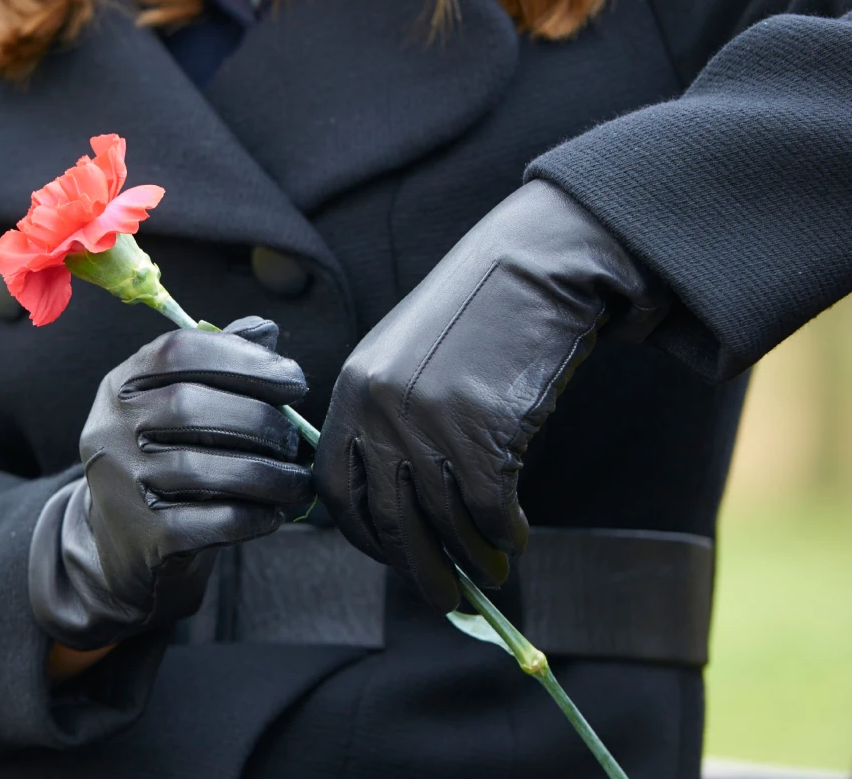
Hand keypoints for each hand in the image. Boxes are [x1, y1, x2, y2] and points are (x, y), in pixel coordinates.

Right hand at [29, 317, 311, 650]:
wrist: (120, 543)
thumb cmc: (165, 460)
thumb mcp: (177, 406)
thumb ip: (218, 366)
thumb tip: (267, 330)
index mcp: (120, 385)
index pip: (177, 351)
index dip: (242, 358)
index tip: (294, 379)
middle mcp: (109, 428)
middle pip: (188, 406)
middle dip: (259, 420)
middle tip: (295, 440)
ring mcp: (120, 483)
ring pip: (202, 468)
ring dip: (267, 474)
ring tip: (297, 481)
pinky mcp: (142, 534)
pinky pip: (209, 520)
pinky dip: (252, 516)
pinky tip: (272, 514)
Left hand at [314, 181, 669, 612]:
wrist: (531, 269)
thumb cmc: (473, 319)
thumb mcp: (404, 362)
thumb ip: (387, 422)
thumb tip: (400, 509)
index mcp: (351, 393)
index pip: (336, 489)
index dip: (364, 535)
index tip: (392, 557)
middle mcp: (380, 412)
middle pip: (387, 520)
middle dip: (418, 568)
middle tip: (445, 598)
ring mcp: (428, 423)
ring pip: (442, 523)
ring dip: (469, 558)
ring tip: (491, 574)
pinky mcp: (482, 431)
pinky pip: (490, 510)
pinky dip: (504, 533)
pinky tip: (515, 535)